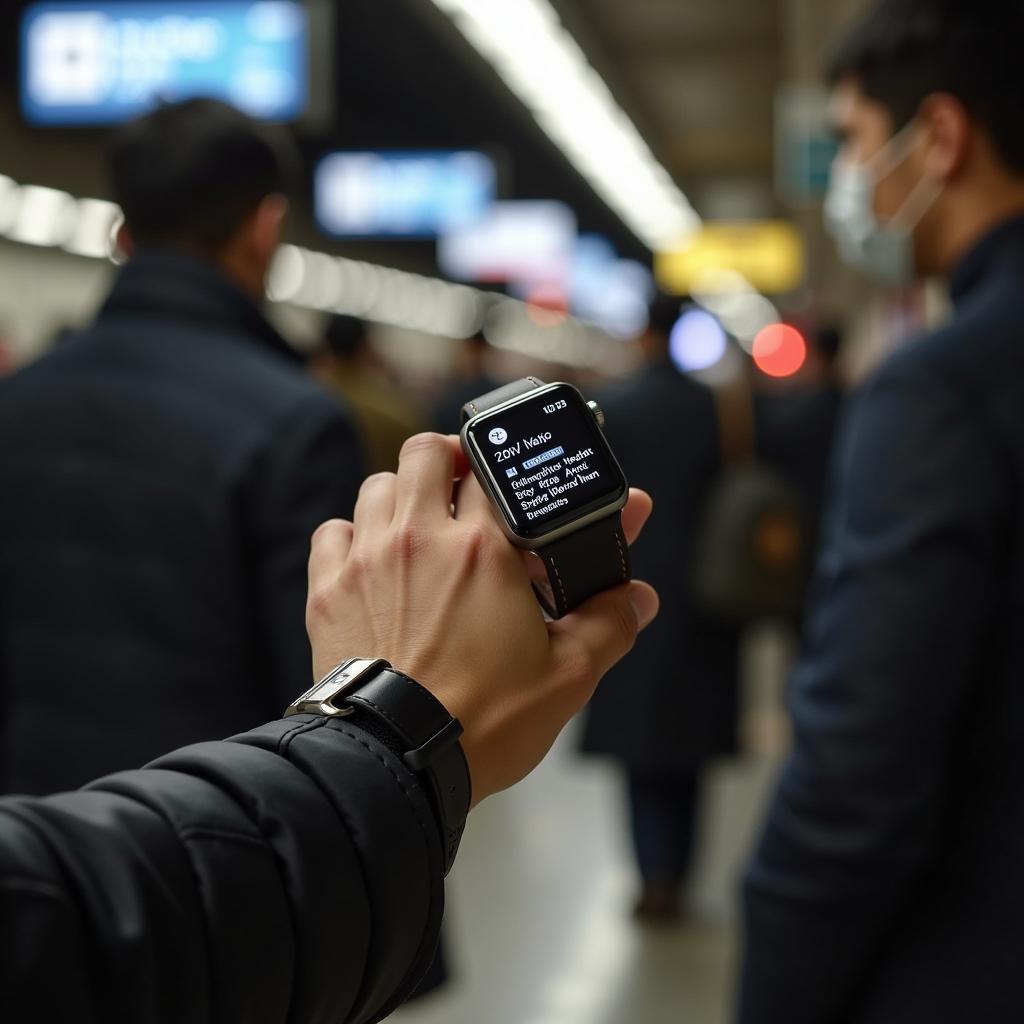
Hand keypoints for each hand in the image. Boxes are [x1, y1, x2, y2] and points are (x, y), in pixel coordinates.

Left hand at [306, 433, 657, 804]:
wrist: (396, 762)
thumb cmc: (481, 721)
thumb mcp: (567, 675)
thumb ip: (608, 624)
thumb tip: (639, 597)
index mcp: (483, 549)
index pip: (496, 471)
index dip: (513, 471)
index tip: (519, 485)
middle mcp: (420, 538)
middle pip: (427, 452)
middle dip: (451, 460)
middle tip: (467, 488)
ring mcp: (368, 560)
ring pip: (379, 485)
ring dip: (404, 493)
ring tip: (423, 524)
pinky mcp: (329, 590)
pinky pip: (333, 531)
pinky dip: (353, 534)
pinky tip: (371, 558)